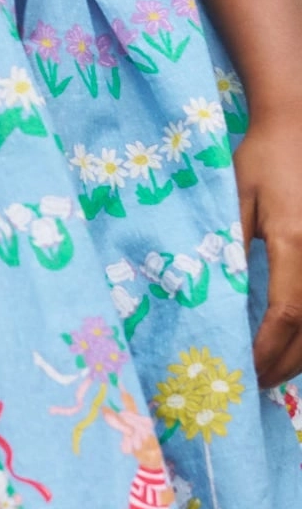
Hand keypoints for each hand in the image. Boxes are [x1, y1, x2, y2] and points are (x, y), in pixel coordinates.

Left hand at [236, 111, 301, 386]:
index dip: (267, 349)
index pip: (286, 313)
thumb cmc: (262, 158)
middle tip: (255, 385)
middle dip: (286, 363)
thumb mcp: (235, 199)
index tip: (243, 370)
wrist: (299, 124)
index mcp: (295, 242)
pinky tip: (296, 345)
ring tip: (274, 375)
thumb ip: (229, 247)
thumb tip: (214, 297)